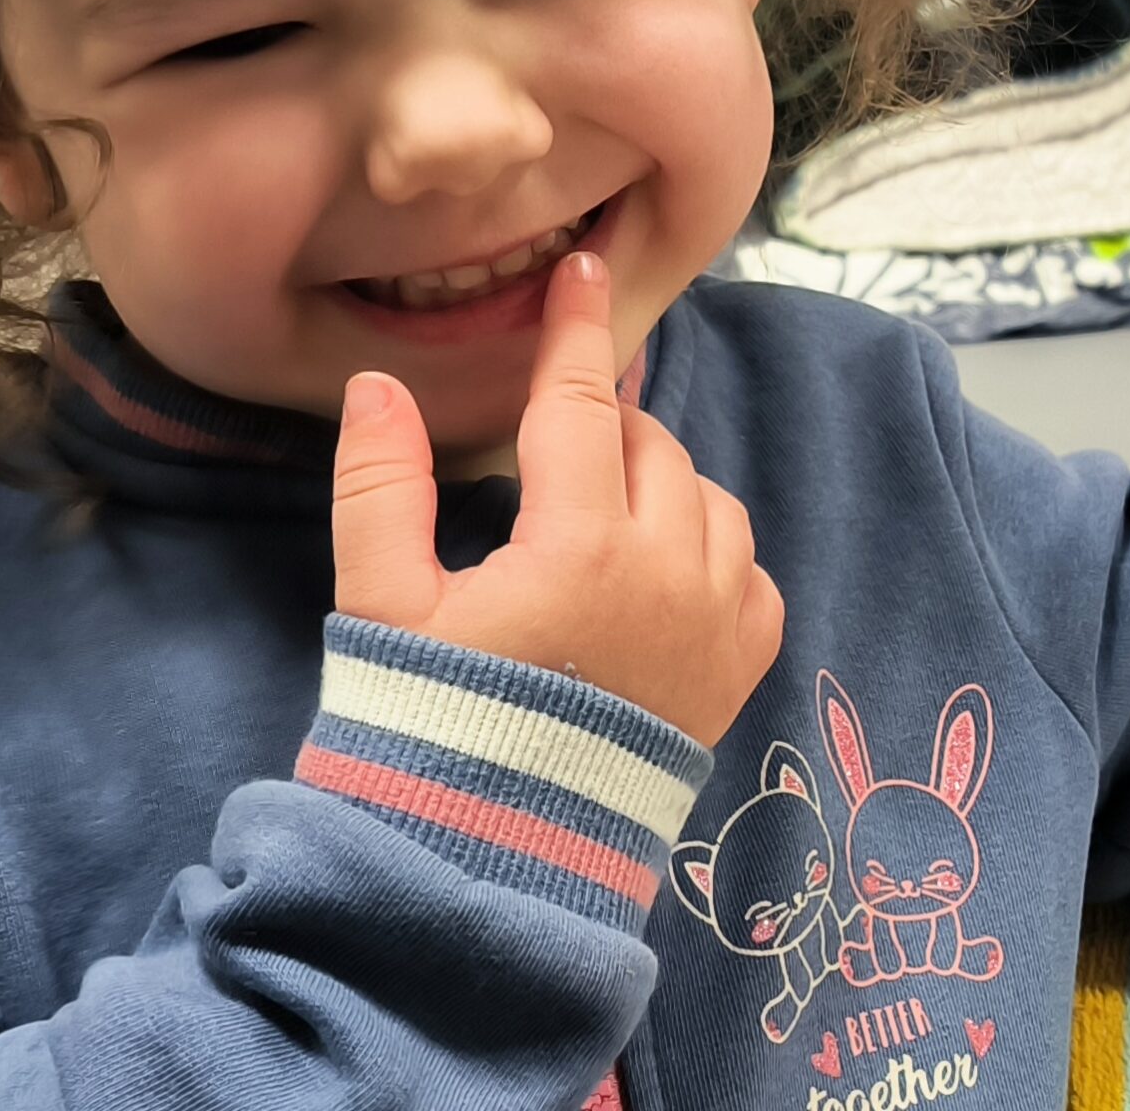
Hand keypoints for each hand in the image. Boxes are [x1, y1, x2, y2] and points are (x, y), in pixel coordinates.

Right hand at [331, 251, 782, 748]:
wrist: (495, 864)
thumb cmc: (432, 728)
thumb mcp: (382, 605)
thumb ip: (380, 485)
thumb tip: (379, 384)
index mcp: (576, 543)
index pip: (581, 400)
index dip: (575, 327)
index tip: (582, 265)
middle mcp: (666, 570)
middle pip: (648, 444)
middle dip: (600, 427)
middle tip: (549, 453)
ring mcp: (715, 623)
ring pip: (708, 498)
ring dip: (658, 483)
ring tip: (599, 511)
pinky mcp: (741, 671)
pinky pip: (750, 570)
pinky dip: (712, 548)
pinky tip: (660, 569)